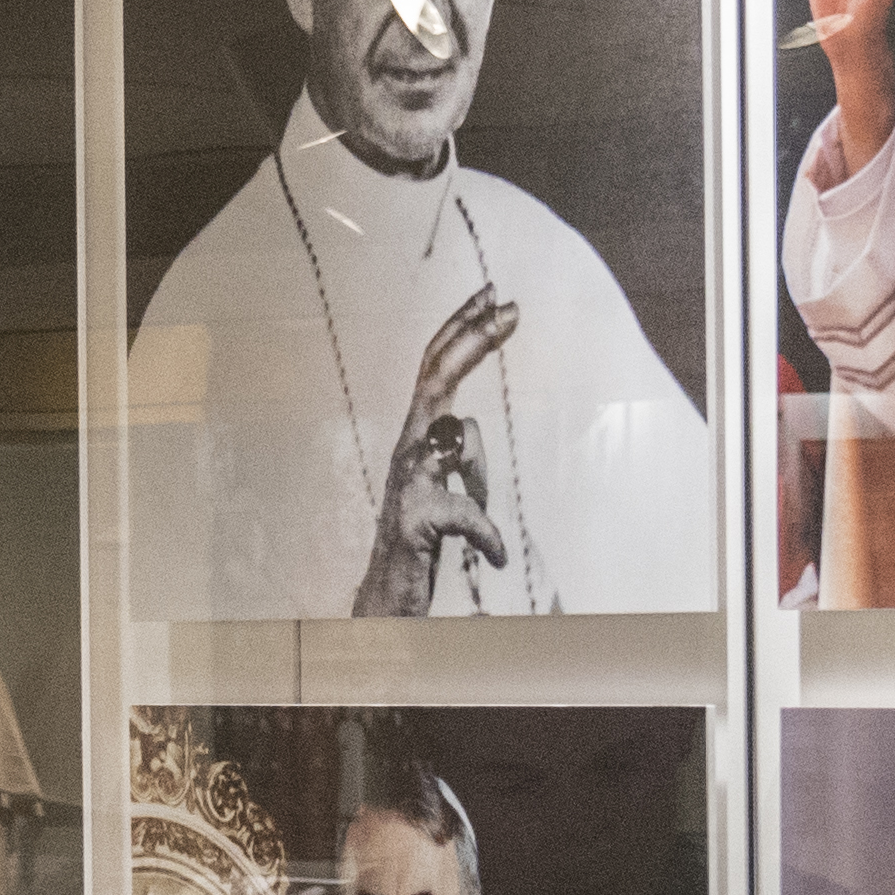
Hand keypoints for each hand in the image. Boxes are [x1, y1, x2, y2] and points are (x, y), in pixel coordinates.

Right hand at [352, 294, 520, 610]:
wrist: (385, 596)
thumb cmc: (420, 541)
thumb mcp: (447, 487)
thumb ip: (457, 455)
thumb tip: (469, 428)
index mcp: (416, 440)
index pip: (435, 370)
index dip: (461, 330)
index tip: (491, 297)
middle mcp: (406, 449)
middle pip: (437, 377)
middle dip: (473, 338)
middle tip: (510, 307)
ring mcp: (407, 481)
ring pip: (462, 441)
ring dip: (480, 476)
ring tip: (477, 522)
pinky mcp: (416, 517)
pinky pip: (468, 513)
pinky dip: (487, 536)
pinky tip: (495, 557)